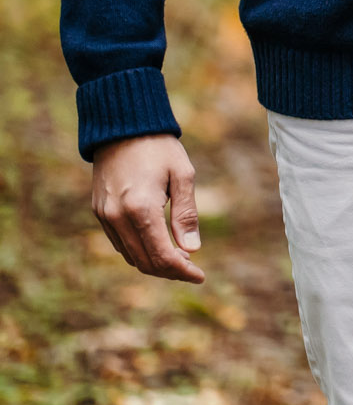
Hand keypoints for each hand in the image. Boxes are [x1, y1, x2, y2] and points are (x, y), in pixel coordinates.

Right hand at [91, 134, 204, 283]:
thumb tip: (192, 250)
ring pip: (130, 256)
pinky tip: (158, 246)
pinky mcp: (99, 213)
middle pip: (144, 261)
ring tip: (179, 259)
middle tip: (192, 270)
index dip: (182, 270)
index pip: (162, 254)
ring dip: (154, 263)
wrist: (122, 128)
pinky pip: (120, 243)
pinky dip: (139, 251)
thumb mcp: (183, 175)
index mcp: (141, 208)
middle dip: (170, 271)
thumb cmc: (159, 148)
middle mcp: (118, 217)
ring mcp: (105, 216)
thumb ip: (186, 214)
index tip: (200, 276)